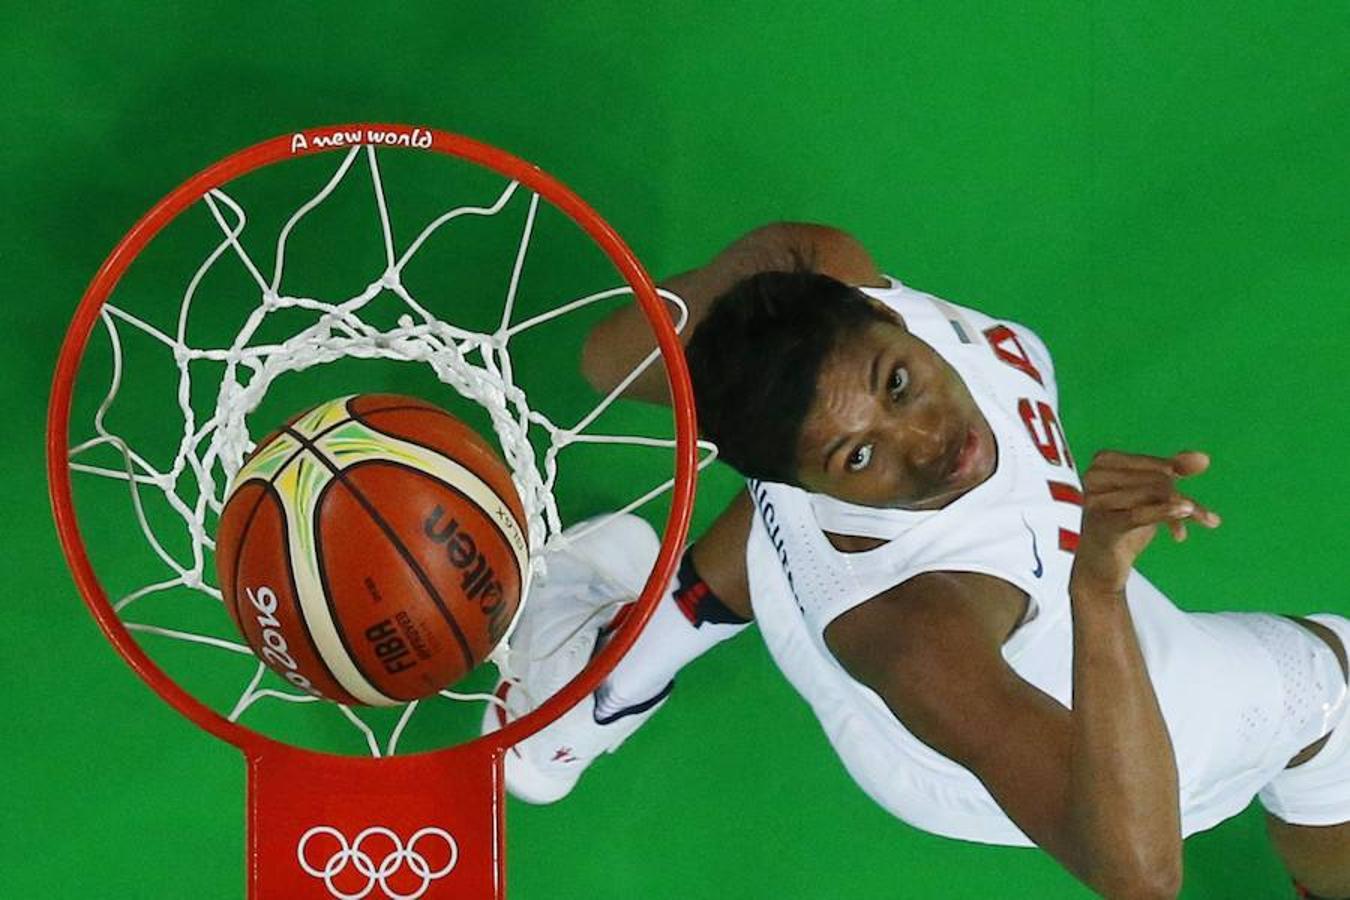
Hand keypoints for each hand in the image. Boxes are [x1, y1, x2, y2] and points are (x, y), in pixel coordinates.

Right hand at [1069, 450, 1220, 595]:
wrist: (1098, 564)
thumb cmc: (1121, 524)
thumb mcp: (1148, 494)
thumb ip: (1173, 471)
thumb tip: (1203, 458)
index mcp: (1104, 462)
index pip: (1153, 464)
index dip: (1177, 476)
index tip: (1194, 488)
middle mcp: (1095, 477)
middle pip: (1156, 479)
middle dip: (1182, 497)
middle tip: (1203, 516)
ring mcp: (1096, 501)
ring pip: (1154, 495)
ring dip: (1186, 509)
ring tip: (1204, 521)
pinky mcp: (1104, 526)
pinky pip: (1141, 514)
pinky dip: (1166, 513)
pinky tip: (1185, 518)